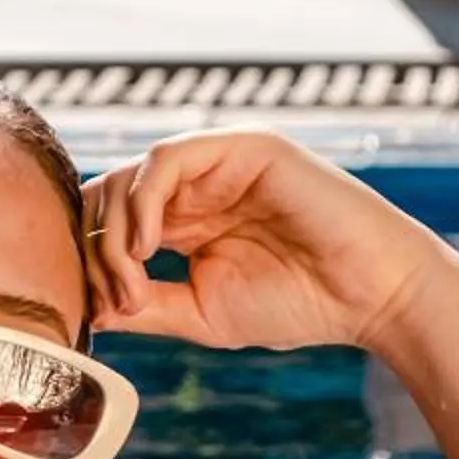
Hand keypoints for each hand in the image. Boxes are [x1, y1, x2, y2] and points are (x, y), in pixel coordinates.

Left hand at [81, 131, 458, 357]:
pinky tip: (146, 246)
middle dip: (96, 249)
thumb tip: (87, 309)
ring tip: (133, 282)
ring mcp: (219, 161)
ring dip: (116, 233)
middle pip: (108, 195)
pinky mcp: (242, 146)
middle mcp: (196, 184)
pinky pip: (167, 159)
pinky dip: (143, 202)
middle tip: (116, 300)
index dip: (89, 260)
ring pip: (130, 176)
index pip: (110, 222)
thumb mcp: (202, 312)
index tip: (95, 310)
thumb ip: (145, 305)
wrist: (371, 296)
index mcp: (185, 219)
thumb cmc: (300, 304)